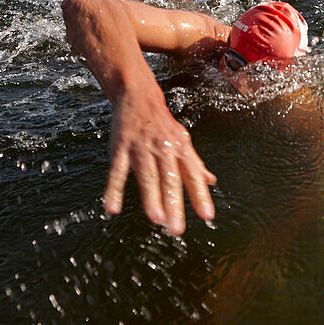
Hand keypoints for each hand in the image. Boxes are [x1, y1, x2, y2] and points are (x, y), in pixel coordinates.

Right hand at [104, 82, 215, 233]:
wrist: (139, 96)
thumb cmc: (162, 124)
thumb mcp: (182, 140)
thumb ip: (195, 163)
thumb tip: (211, 181)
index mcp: (181, 149)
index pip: (193, 175)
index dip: (200, 195)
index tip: (207, 216)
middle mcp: (164, 149)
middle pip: (170, 179)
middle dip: (174, 204)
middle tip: (176, 228)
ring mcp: (141, 149)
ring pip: (147, 176)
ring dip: (151, 198)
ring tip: (156, 220)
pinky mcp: (121, 149)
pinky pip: (116, 171)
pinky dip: (114, 189)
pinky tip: (112, 207)